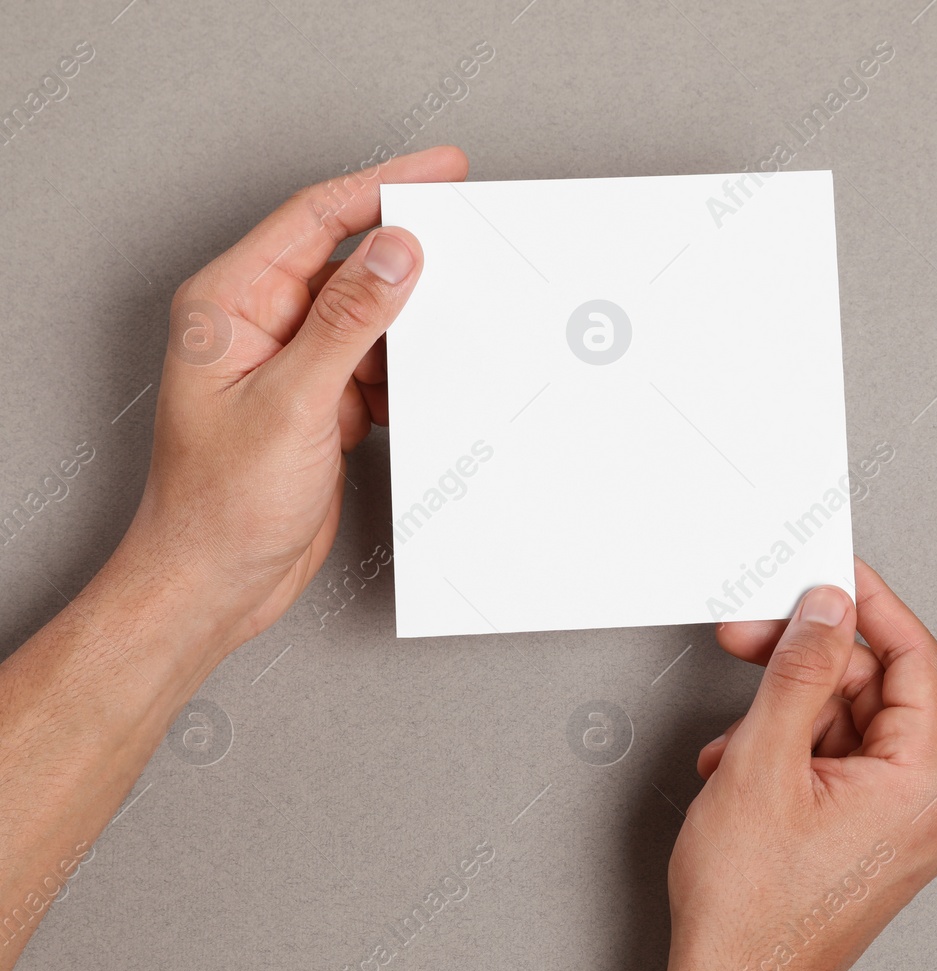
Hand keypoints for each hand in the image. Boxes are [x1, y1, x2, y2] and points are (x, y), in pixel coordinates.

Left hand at [116, 145, 467, 646]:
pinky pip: (376, 362)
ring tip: (453, 328)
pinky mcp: (317, 399)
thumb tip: (396, 252)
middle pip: (347, 259)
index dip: (383, 187)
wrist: (216, 583)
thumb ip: (349, 323)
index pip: (316, 219)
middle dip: (408, 253)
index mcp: (229, 305)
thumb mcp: (291, 405)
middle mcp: (257, 323)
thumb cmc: (219, 505)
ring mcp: (289, 361)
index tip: (442, 170)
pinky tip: (421, 387)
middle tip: (470, 234)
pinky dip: (405, 371)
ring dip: (411, 324)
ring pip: (369, 313)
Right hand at [646, 559, 936, 970]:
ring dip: (787, 715)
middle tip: (752, 637)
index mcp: (928, 784)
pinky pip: (843, 762)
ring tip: (734, 741)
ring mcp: (906, 824)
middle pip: (877, 689)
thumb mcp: (764, 761)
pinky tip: (743, 766)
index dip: (866, 604)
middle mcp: (932, 806)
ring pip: (851, 724)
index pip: (914, 657)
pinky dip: (792, 751)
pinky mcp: (877, 836)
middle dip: (806, 664)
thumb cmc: (752, 911)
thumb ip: (801, 670)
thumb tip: (827, 610)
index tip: (830, 573)